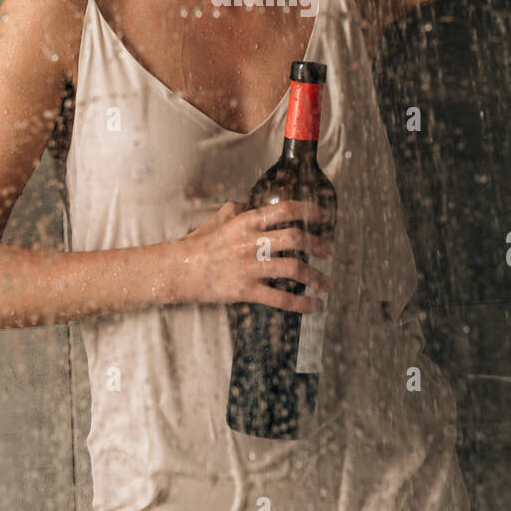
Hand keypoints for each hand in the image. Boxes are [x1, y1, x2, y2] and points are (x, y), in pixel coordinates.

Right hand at [172, 199, 333, 312]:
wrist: (180, 270)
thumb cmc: (199, 244)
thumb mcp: (219, 219)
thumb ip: (238, 209)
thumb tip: (251, 203)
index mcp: (247, 222)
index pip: (285, 210)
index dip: (309, 211)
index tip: (324, 217)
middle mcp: (251, 242)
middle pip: (295, 239)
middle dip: (318, 245)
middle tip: (330, 252)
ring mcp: (249, 267)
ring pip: (293, 269)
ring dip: (315, 276)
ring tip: (326, 283)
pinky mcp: (245, 290)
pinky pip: (280, 298)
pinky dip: (301, 303)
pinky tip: (314, 306)